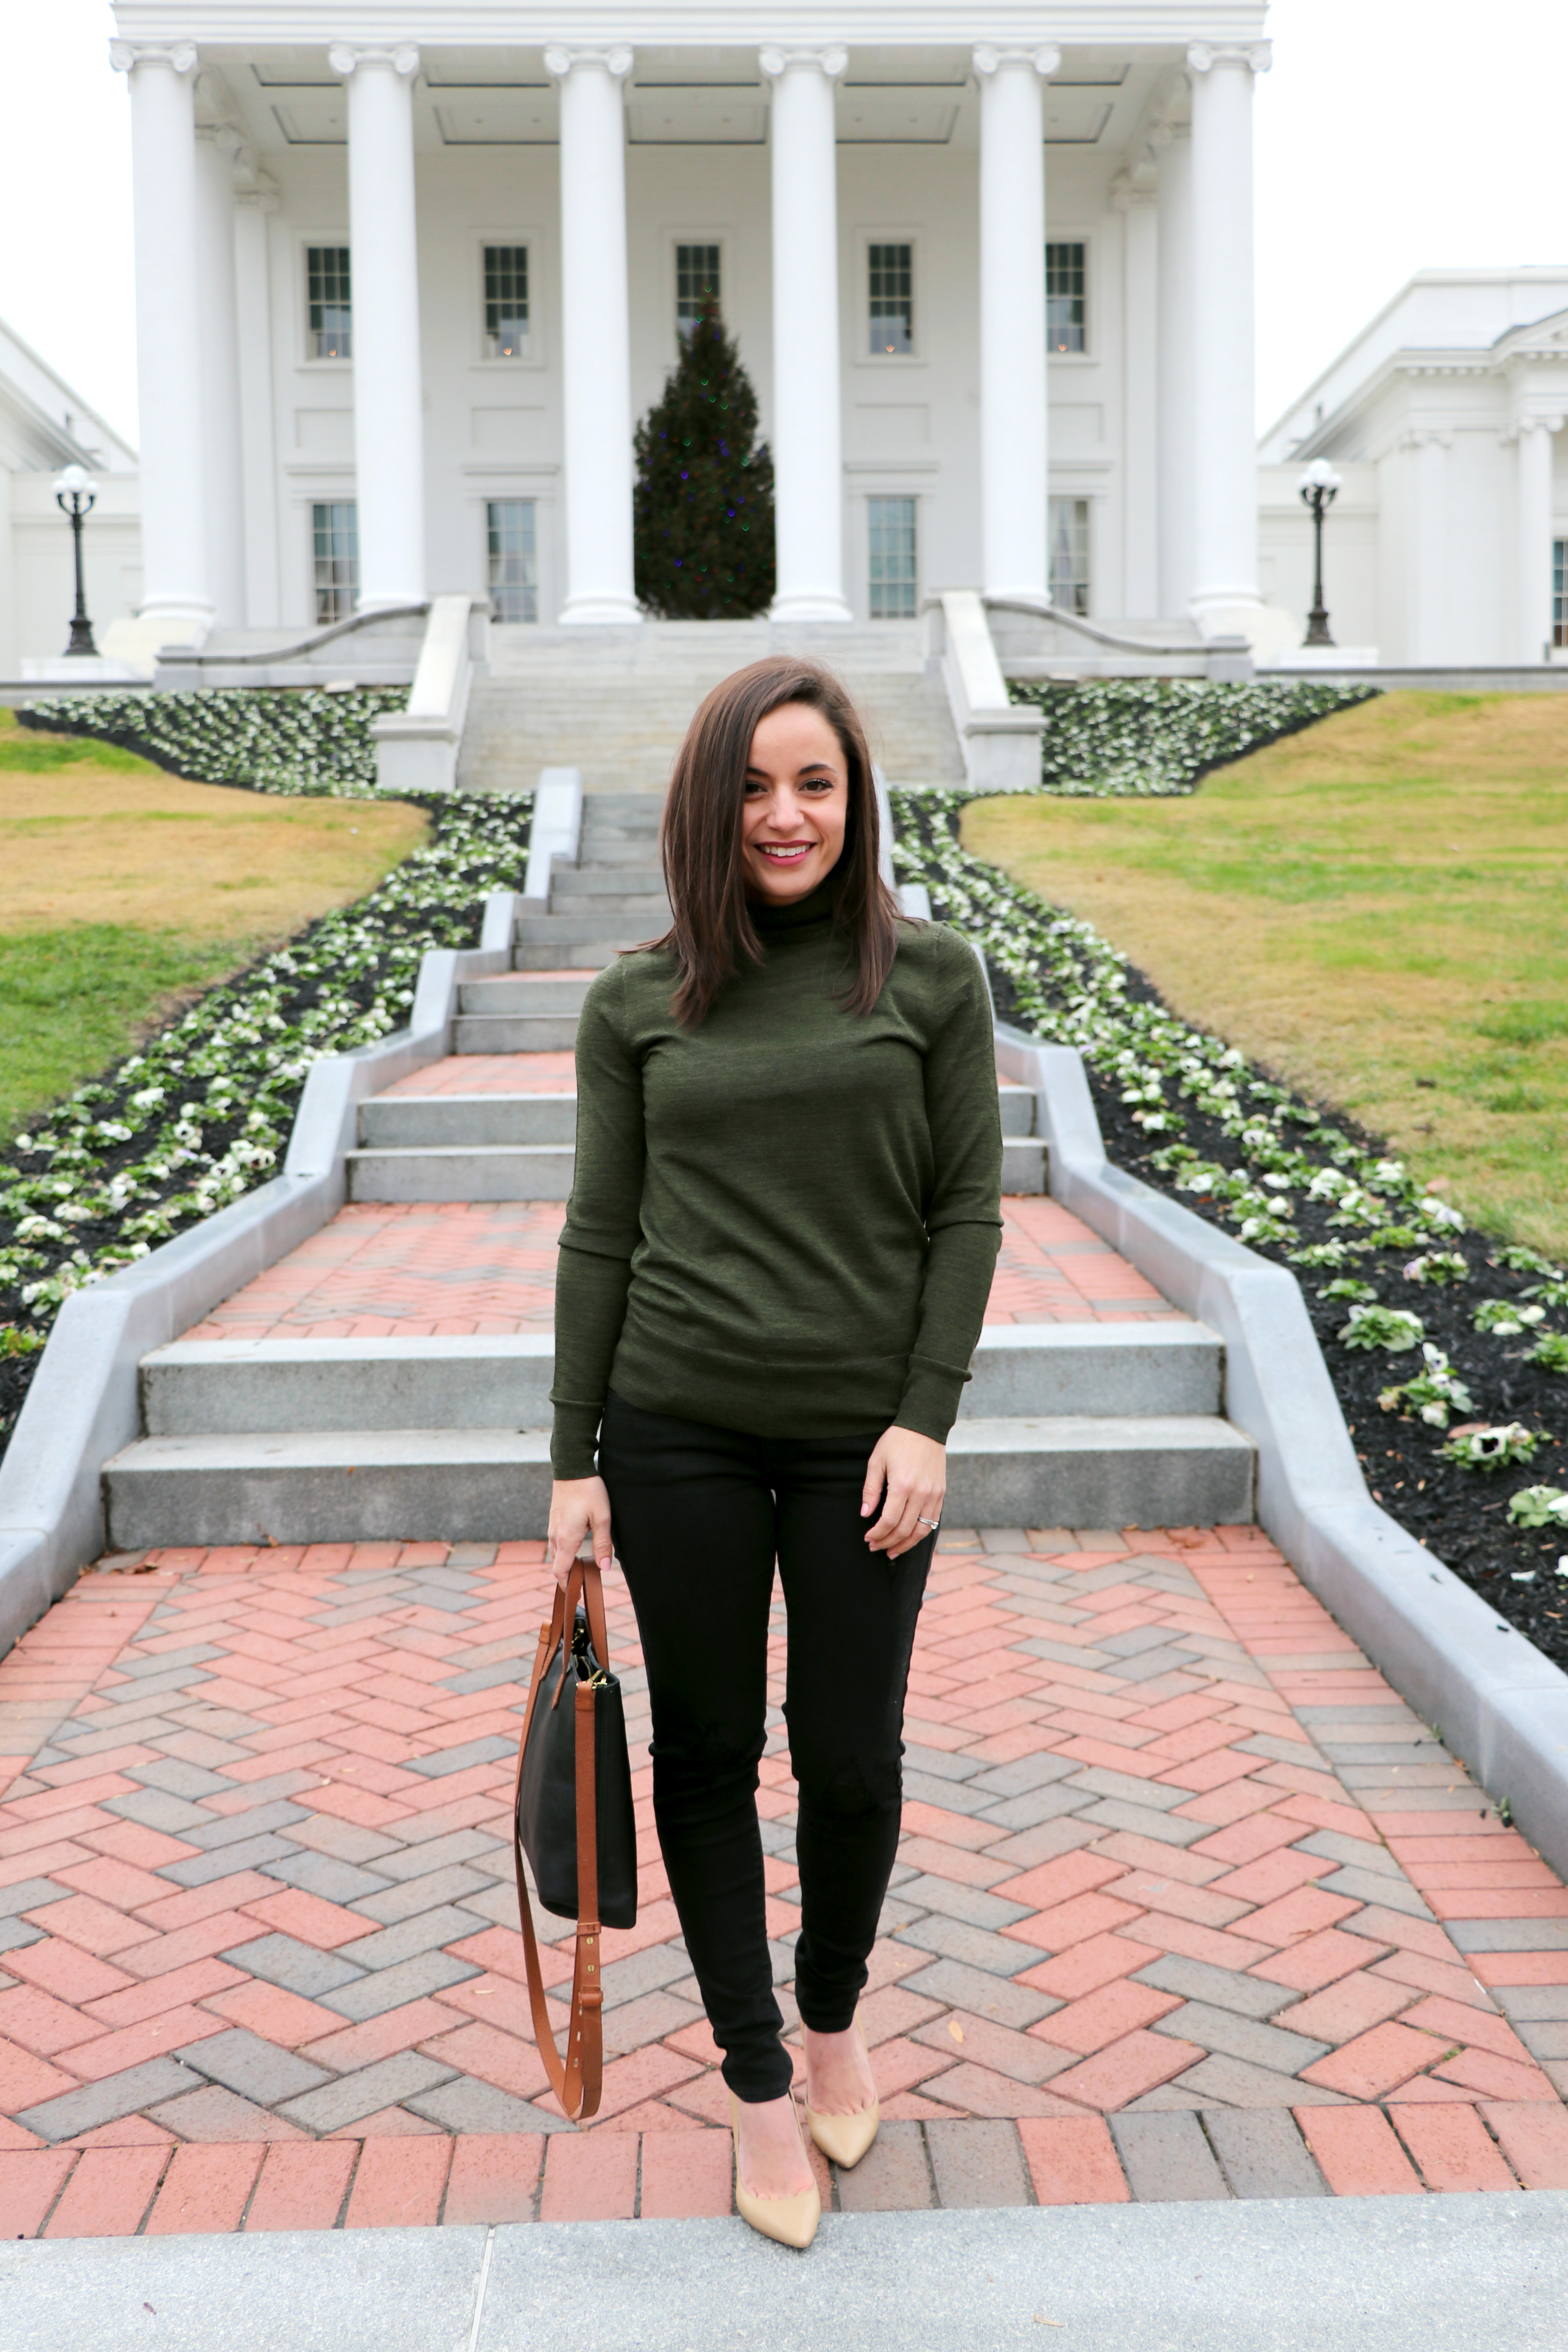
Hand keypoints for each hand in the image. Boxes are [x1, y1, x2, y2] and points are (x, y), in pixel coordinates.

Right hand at [547, 1475, 613, 1593]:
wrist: (572, 1467)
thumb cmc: (589, 1490)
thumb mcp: (602, 1518)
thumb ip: (603, 1545)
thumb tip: (605, 1568)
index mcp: (565, 1539)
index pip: (560, 1571)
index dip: (566, 1585)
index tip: (575, 1595)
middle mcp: (555, 1536)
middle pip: (557, 1564)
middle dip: (568, 1576)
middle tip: (584, 1582)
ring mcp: (552, 1527)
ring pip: (556, 1553)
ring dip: (566, 1562)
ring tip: (583, 1567)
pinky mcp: (554, 1520)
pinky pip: (556, 1542)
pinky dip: (564, 1550)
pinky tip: (577, 1547)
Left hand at [861, 1426, 944, 1558]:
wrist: (925, 1426)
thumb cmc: (897, 1441)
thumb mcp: (876, 1461)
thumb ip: (871, 1490)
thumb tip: (865, 1514)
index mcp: (903, 1485)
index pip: (889, 1521)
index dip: (877, 1534)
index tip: (868, 1538)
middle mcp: (921, 1493)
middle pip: (905, 1530)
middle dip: (888, 1542)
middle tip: (875, 1547)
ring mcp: (934, 1494)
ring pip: (922, 1530)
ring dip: (906, 1544)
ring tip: (892, 1551)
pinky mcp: (941, 1493)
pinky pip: (933, 1521)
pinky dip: (921, 1533)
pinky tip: (910, 1538)